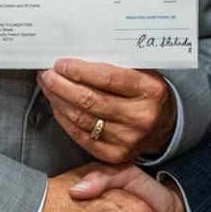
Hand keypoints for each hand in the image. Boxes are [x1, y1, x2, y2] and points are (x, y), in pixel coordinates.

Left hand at [38, 58, 175, 161]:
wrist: (163, 126)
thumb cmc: (146, 93)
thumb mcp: (143, 73)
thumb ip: (116, 66)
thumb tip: (77, 57)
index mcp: (149, 90)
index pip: (107, 78)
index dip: (79, 71)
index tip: (60, 64)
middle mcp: (140, 116)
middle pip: (90, 100)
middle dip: (61, 85)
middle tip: (47, 74)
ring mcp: (128, 139)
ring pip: (82, 118)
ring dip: (58, 101)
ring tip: (48, 87)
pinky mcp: (115, 155)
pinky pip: (81, 136)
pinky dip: (65, 120)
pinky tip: (57, 107)